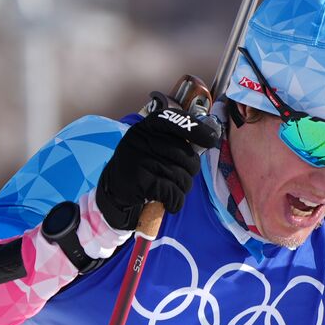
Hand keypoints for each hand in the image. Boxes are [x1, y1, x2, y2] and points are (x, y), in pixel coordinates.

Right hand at [95, 93, 221, 230]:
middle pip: (184, 154)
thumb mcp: (152, 147)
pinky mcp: (139, 179)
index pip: (174, 121)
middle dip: (189, 171)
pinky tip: (170, 204)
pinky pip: (172, 191)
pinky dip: (175, 202)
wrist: (113, 192)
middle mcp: (140, 138)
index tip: (211, 140)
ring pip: (180, 175)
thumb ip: (174, 141)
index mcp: (146, 127)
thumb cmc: (142, 168)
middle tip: (180, 179)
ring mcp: (138, 158)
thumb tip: (209, 139)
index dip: (196, 129)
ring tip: (172, 192)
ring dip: (182, 189)